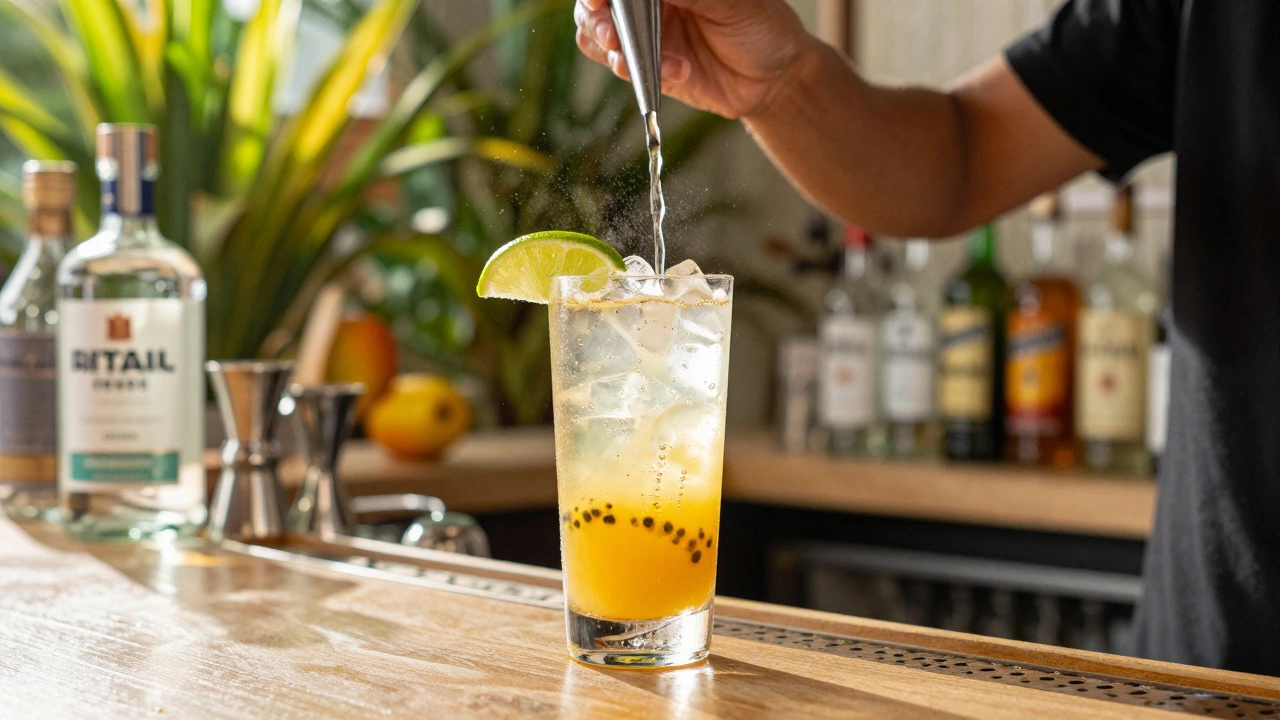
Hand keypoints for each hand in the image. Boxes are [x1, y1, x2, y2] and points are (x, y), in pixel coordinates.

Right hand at [574, 0, 817, 118]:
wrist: (774, 78)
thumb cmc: (760, 25)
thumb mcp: (727, 3)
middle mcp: (648, 3)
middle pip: (595, 6)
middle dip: (596, 20)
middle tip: (611, 35)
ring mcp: (645, 35)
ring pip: (597, 37)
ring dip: (611, 50)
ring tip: (632, 61)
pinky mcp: (649, 69)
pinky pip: (624, 68)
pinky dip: (638, 73)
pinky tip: (675, 72)